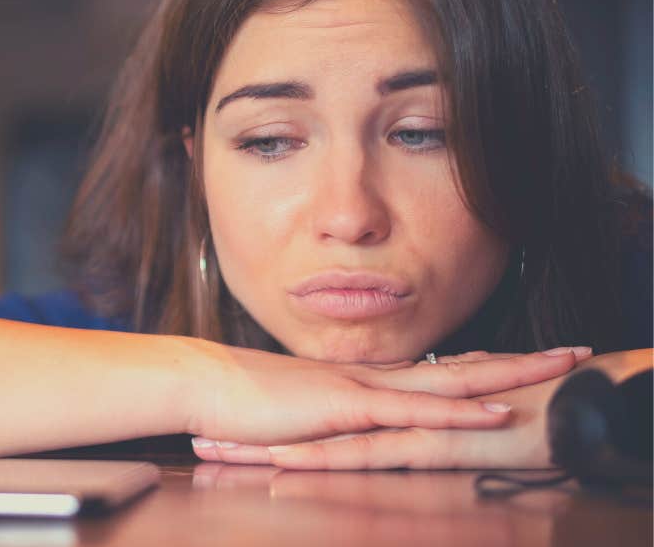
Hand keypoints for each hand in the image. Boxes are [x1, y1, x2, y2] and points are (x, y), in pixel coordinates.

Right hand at [185, 345, 592, 452]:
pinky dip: (460, 410)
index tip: (524, 359)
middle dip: (521, 360)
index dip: (483, 363)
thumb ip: (318, 413)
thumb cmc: (235, 400)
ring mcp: (363, 388)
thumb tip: (333, 422)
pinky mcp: (348, 407)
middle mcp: (372, 376)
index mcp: (360, 379)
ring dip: (510, 374)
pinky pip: (415, 411)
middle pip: (461, 364)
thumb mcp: (289, 409)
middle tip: (574, 351)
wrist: (199, 382)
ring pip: (452, 379)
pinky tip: (497, 410)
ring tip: (560, 368)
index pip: (435, 369)